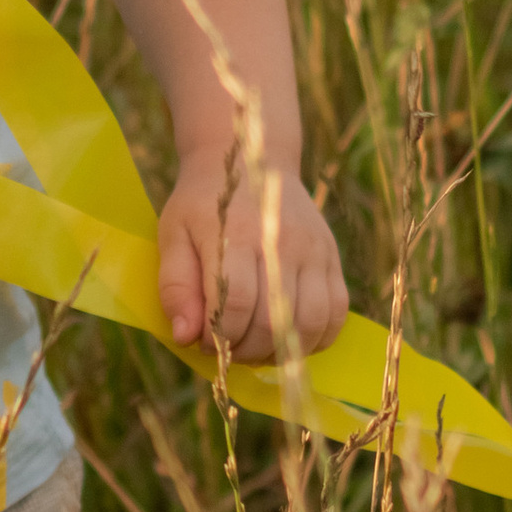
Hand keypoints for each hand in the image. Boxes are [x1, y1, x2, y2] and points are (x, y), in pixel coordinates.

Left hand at [156, 157, 347, 359]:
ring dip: (282, 352)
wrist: (253, 160)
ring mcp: (313, 249)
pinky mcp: (332, 257)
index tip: (203, 342)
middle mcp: (281, 241)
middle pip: (274, 320)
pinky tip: (289, 339)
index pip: (236, 303)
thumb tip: (186, 336)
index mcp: (237, 233)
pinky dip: (316, 338)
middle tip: (227, 351)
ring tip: (256, 349)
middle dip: (246, 351)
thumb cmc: (205, 203)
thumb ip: (176, 285)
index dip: (218, 336)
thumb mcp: (174, 233)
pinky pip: (337, 312)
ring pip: (310, 323)